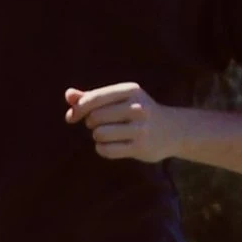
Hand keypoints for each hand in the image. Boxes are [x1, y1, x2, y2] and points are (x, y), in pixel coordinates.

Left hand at [65, 82, 179, 163]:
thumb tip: (68, 95)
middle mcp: (137, 108)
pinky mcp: (141, 147)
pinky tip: (110, 146)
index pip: (94, 98)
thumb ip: (92, 97)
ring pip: (99, 134)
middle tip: (100, 125)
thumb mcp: (119, 99)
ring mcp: (140, 128)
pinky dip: (102, 149)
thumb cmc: (137, 112)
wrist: (172, 130)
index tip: (71, 117)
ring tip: (107, 135)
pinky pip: (106, 150)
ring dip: (97, 137)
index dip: (77, 109)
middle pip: (94, 117)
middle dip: (90, 123)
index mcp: (131, 90)